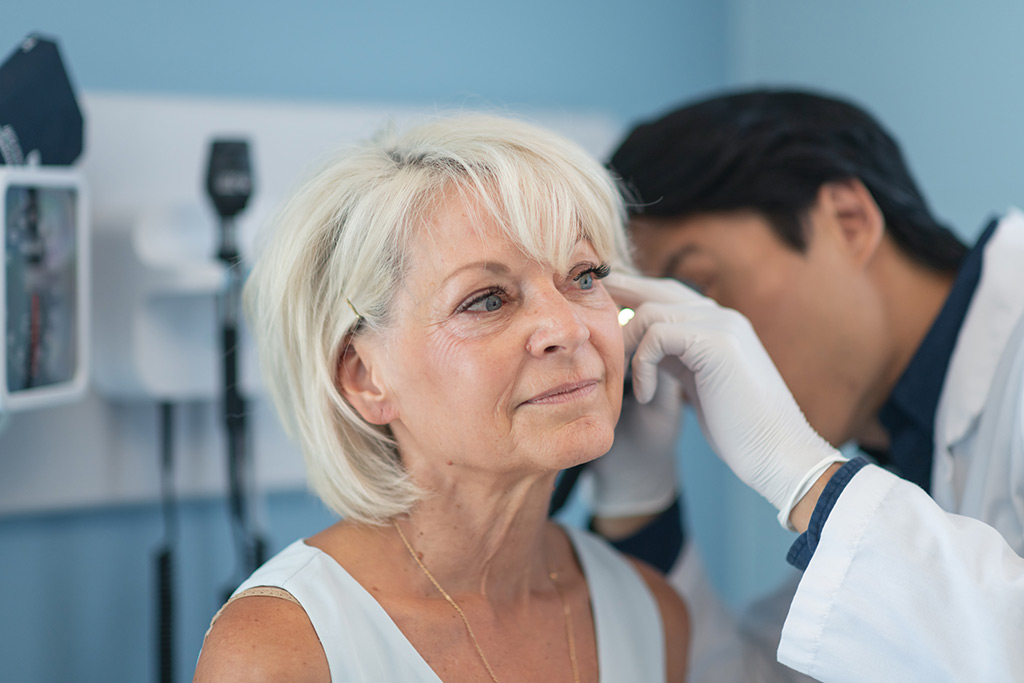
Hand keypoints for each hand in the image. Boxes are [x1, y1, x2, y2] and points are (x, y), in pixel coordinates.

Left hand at [604, 272, 845, 528]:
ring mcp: (722, 324)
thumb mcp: (699, 386)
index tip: (601, 306)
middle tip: (584, 301)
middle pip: (658, 289)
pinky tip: (643, 396)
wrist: (778, 453)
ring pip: (650, 312)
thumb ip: (676, 360)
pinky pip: (657, 335)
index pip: (668, 296)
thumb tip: (642, 348)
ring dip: (627, 347)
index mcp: (719, 325)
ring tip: (624, 381)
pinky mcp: (716, 340)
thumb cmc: (739, 430)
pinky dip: (642, 365)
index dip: (633, 296)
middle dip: (620, 293)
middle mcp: (721, 316)